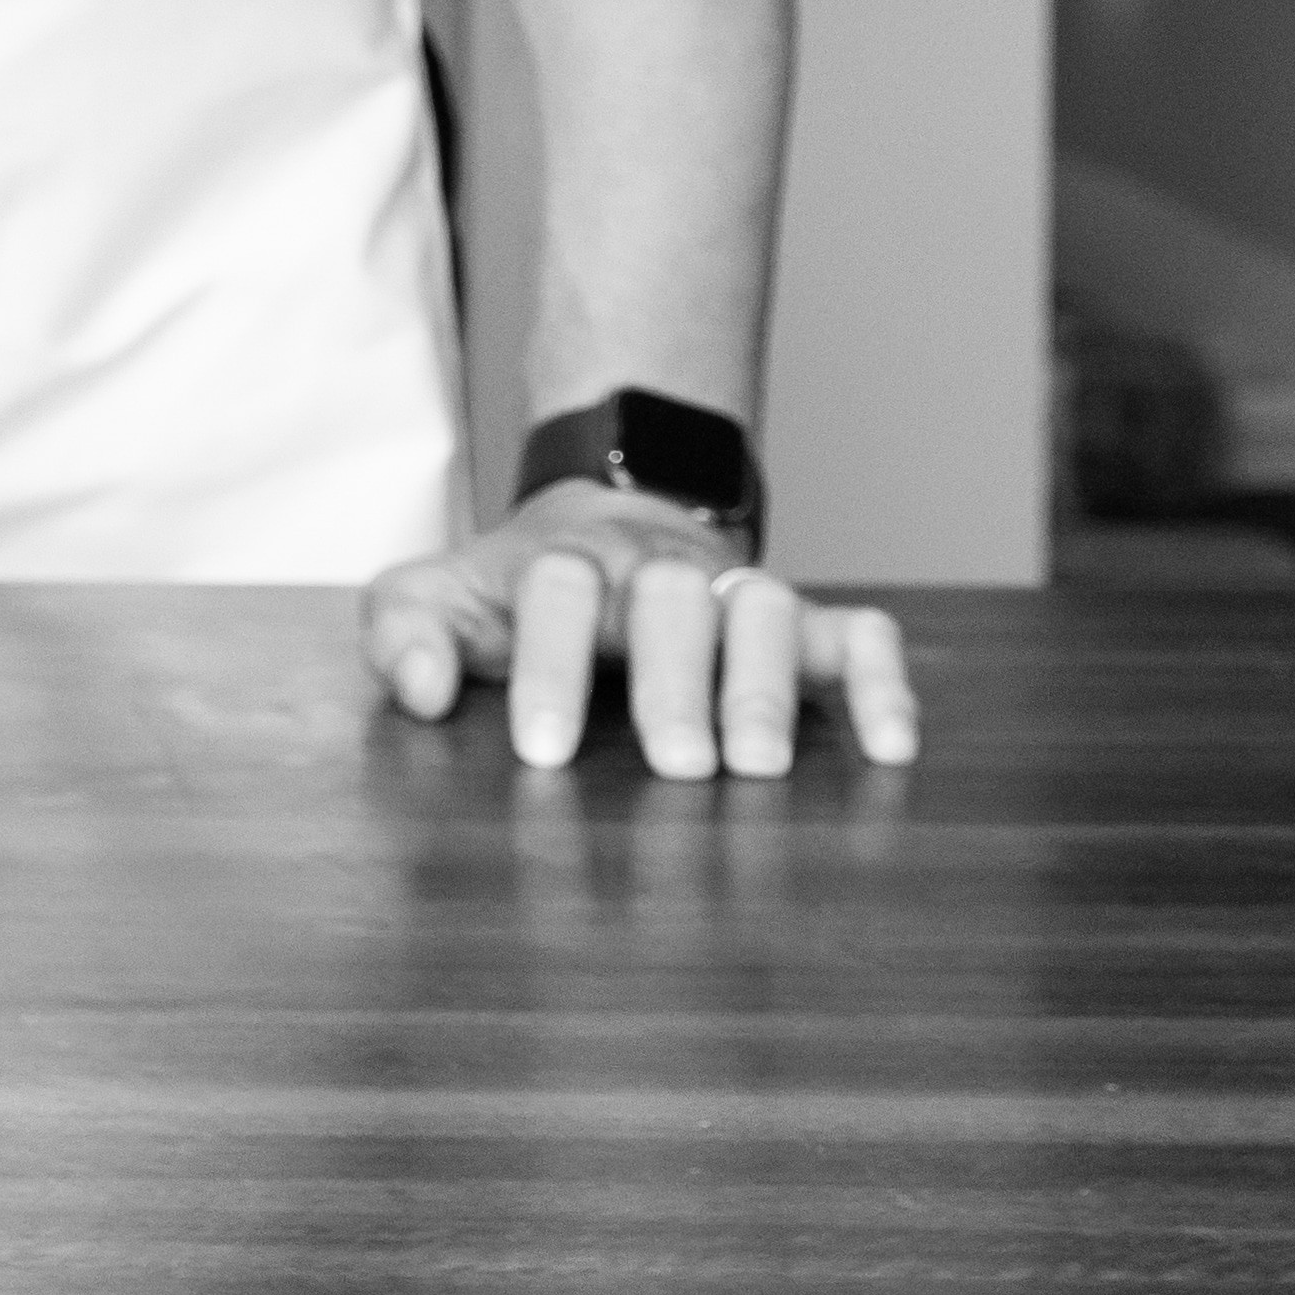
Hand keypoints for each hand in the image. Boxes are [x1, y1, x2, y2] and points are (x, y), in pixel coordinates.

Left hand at [360, 482, 917, 776]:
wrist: (601, 524)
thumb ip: (404, 633)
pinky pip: (858, 635)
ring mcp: (733, 591)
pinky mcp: (804, 623)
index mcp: (561, 564)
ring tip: (760, 770)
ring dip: (764, 687)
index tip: (542, 753)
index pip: (557, 594)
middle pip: (672, 600)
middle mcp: (656, 571)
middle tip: (679, 766)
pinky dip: (880, 683)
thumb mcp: (437, 598)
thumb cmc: (514, 594)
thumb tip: (422, 691)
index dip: (549, 670)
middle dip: (675, 682)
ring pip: (764, 610)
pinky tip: (891, 748)